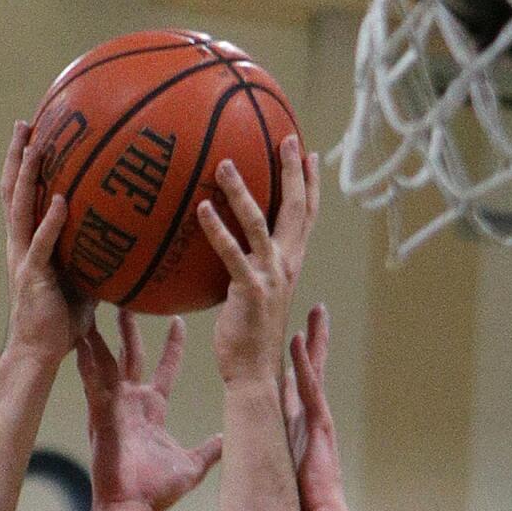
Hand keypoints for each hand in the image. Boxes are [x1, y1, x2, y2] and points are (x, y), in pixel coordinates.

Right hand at [1, 121, 93, 364]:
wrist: (38, 354)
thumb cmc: (60, 324)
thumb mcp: (82, 283)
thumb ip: (93, 258)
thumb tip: (124, 242)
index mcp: (28, 245)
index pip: (22, 197)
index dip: (24, 166)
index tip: (32, 135)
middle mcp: (19, 246)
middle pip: (13, 191)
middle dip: (18, 156)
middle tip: (25, 123)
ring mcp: (23, 259)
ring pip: (20, 208)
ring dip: (28, 175)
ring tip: (38, 145)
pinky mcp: (33, 276)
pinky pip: (42, 244)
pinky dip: (51, 221)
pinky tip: (60, 200)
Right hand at [76, 312, 221, 510]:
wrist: (135, 510)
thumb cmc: (158, 493)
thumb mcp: (192, 465)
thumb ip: (210, 450)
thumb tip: (227, 439)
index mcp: (151, 411)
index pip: (164, 369)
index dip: (171, 346)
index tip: (178, 320)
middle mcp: (130, 404)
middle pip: (130, 356)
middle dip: (129, 328)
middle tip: (127, 298)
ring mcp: (113, 408)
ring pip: (106, 362)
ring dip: (101, 336)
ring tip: (94, 307)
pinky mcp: (100, 416)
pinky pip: (92, 382)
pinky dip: (86, 361)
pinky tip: (80, 338)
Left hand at [198, 136, 318, 385]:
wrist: (253, 372)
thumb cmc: (248, 337)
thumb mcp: (253, 293)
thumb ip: (248, 267)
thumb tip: (230, 250)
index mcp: (290, 264)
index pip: (305, 217)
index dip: (309, 184)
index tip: (308, 154)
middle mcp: (286, 266)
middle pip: (294, 210)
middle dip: (292, 171)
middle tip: (285, 137)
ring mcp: (270, 277)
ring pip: (259, 223)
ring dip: (242, 191)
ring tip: (223, 164)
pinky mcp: (249, 289)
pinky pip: (231, 253)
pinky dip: (217, 229)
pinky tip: (202, 208)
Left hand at [283, 304, 344, 510]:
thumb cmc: (303, 496)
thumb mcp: (283, 464)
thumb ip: (273, 449)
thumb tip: (254, 445)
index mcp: (303, 421)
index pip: (301, 382)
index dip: (299, 357)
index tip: (297, 333)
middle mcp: (313, 414)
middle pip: (314, 368)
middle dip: (316, 338)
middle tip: (317, 309)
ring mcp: (319, 417)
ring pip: (316, 370)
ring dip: (314, 340)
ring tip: (315, 312)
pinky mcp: (319, 424)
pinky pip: (309, 388)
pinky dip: (303, 365)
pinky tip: (298, 343)